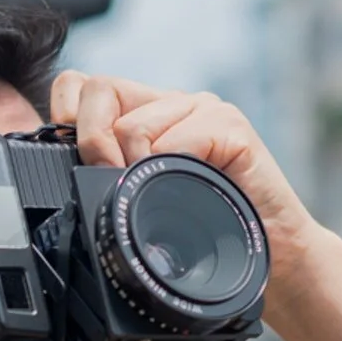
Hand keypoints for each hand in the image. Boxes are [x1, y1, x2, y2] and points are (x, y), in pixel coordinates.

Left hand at [48, 71, 322, 287]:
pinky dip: (171, 170)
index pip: (82, 85)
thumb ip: (112, 175)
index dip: (67, 114)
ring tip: (155, 198)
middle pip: (98, 91)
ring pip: (132, 125)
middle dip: (91, 142)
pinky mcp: (231, 126)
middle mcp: (172, 104)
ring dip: (133, 168)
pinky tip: (187, 189)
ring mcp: (203, 110)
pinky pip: (177, 141)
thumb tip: (66, 168)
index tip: (76, 161)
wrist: (275, 255)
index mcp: (145, 115)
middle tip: (111, 181)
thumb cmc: (209, 232)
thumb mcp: (145, 201)